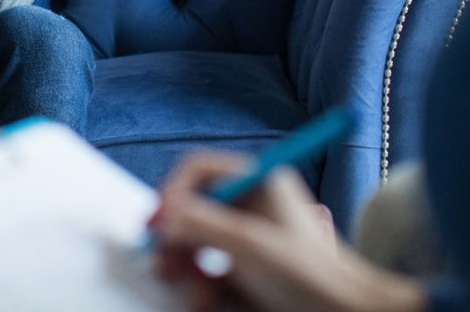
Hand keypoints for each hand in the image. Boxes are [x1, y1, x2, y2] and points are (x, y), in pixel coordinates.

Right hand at [151, 153, 426, 311]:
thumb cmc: (309, 275)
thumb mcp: (249, 244)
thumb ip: (201, 224)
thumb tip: (164, 216)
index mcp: (257, 182)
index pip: (199, 170)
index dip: (173, 192)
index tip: (160, 223)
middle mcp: (250, 205)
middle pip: (191, 208)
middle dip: (175, 238)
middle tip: (163, 262)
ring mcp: (247, 238)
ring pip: (195, 243)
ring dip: (185, 267)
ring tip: (195, 292)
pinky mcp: (246, 268)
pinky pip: (208, 270)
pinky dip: (200, 285)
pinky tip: (205, 300)